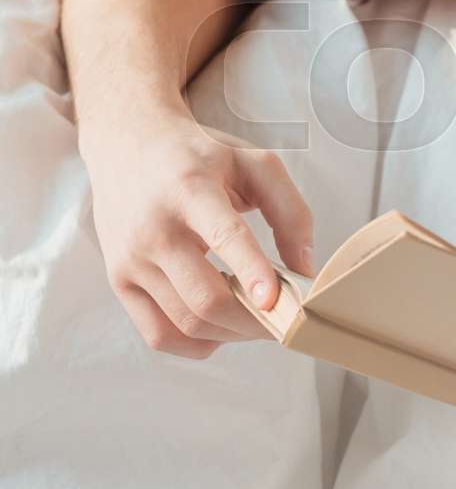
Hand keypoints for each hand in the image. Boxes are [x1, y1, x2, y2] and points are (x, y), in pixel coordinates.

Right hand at [82, 109, 314, 358]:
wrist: (127, 145)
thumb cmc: (200, 157)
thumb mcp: (255, 164)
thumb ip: (290, 212)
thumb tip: (304, 269)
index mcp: (191, 190)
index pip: (224, 237)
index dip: (252, 272)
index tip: (276, 300)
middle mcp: (154, 229)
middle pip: (206, 298)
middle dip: (255, 319)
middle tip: (286, 318)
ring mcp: (130, 260)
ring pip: (187, 323)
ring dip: (233, 332)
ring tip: (257, 315)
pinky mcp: (118, 282)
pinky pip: (159, 335)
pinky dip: (197, 343)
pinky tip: (221, 326)